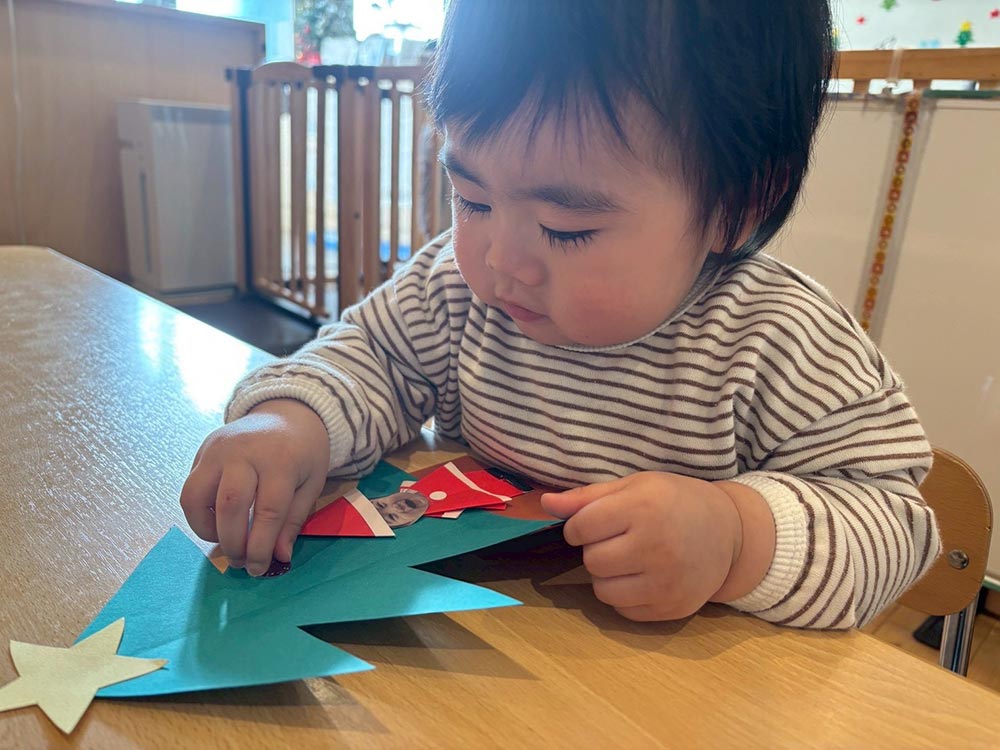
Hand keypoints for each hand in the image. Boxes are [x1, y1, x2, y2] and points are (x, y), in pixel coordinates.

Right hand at [180, 399, 330, 575]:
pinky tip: (217, 522)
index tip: (258, 568)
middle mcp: (244, 452)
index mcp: (280, 460)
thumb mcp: (311, 484)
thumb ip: (293, 520)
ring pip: (196, 496)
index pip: (268, 511)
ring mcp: (218, 449)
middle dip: (233, 541)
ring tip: (225, 541)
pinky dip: (199, 513)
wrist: (287, 413)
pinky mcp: (202, 451)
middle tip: (240, 561)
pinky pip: (191, 489)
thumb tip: (278, 557)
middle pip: (230, 505)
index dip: (260, 546)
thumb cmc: (303, 453)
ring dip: (206, 528)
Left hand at [541, 472, 751, 621]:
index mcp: (643, 509)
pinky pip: (623, 610)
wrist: (730, 532)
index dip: (581, 525)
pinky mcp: (672, 608)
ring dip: (608, 576)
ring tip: (630, 559)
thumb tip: (545, 502)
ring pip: (602, 590)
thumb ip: (588, 497)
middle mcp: (655, 547)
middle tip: (621, 539)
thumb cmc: (675, 501)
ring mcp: (665, 582)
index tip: (598, 521)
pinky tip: (645, 577)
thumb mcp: (635, 486)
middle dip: (598, 549)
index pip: (580, 528)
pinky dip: (626, 596)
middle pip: (591, 561)